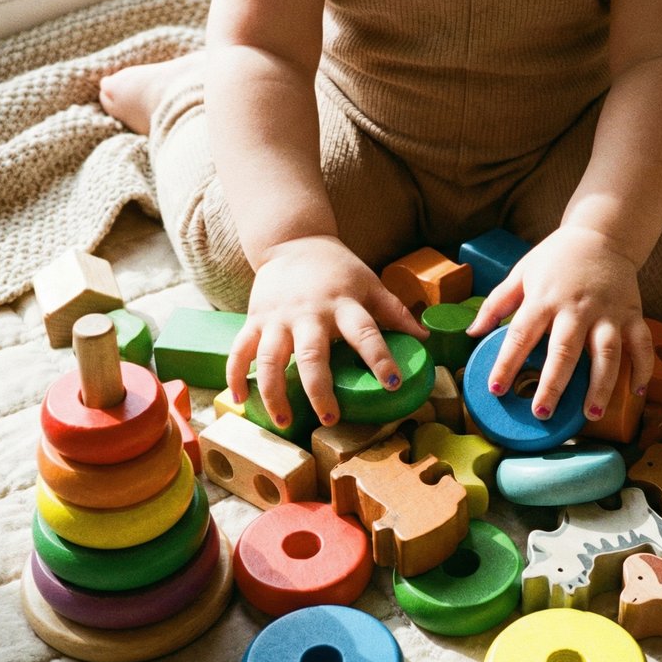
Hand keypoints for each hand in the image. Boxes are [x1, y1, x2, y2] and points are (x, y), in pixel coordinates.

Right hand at [226, 235, 426, 426]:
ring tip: (284, 420)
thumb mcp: (370, 284)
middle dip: (319, 389)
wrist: (293, 241)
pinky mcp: (254, 320)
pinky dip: (236, 376)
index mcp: (343, 304)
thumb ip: (395, 312)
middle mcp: (309, 314)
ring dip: (274, 392)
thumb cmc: (338, 269)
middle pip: (311, 355)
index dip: (379, 357)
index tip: (392, 382)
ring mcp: (278, 318)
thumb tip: (425, 339)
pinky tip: (239, 400)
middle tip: (330, 418)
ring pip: (271, 359)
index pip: (364, 332)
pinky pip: (240, 351)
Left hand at [465, 227, 653, 420]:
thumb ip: (496, 303)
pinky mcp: (633, 313)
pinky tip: (637, 391)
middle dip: (553, 385)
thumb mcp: (521, 273)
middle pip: (564, 351)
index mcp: (544, 298)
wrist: (602, 233)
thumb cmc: (556, 258)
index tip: (496, 389)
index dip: (507, 363)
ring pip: (607, 353)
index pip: (521, 335)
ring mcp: (608, 312)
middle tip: (542, 413)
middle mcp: (577, 308)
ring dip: (600, 386)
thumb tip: (472, 333)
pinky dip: (643, 368)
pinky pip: (642, 344)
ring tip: (590, 415)